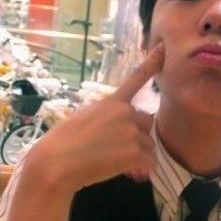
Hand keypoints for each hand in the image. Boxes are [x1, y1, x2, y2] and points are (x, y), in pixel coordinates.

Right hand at [24, 43, 164, 192]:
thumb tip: (120, 130)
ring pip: (149, 143)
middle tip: (119, 148)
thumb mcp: (83, 118)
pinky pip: (150, 161)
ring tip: (117, 162)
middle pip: (146, 122)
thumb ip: (106, 117)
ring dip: (138, 153)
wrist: (57, 161)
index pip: (136, 78)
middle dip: (138, 135)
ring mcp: (132, 132)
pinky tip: (130, 172)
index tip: (163, 48)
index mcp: (112, 101)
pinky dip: (143, 169)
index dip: (152, 62)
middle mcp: (125, 113)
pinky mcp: (134, 153)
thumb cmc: (62, 142)